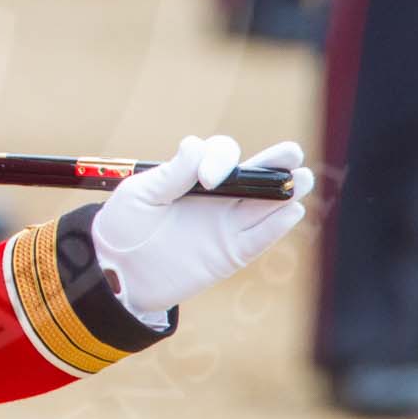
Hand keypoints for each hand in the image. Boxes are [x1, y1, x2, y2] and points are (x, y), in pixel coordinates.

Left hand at [90, 135, 314, 322]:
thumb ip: (173, 174)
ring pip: (264, 205)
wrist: (115, 272)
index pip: (221, 156)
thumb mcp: (141, 194)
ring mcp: (225, 226)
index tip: (205, 179)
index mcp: (193, 176)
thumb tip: (196, 146)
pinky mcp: (229, 254)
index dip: (220, 159)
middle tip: (291, 152)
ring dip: (284, 191)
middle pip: (253, 175)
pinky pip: (258, 239)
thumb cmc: (122, 227)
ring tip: (302, 177)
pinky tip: (292, 210)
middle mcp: (215, 199)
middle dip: (273, 161)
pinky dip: (276, 226)